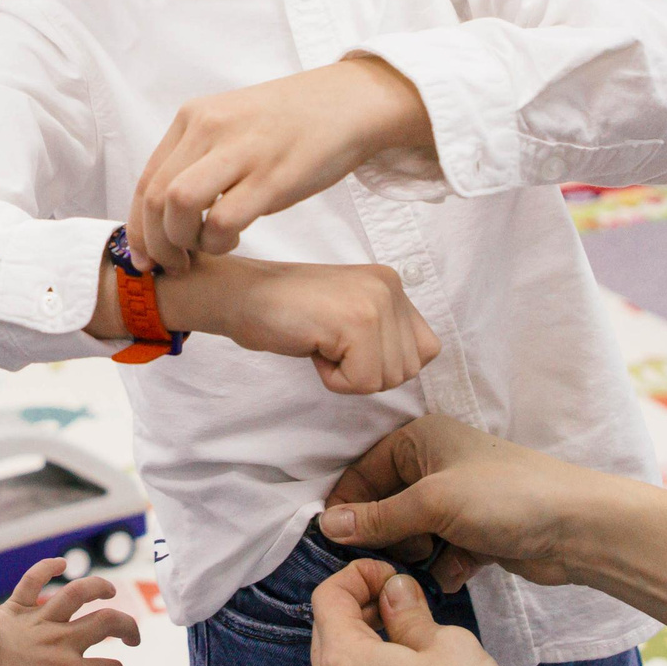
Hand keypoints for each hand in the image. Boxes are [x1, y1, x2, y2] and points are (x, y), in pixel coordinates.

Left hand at [0, 559, 139, 665]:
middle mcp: (60, 642)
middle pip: (108, 623)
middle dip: (128, 627)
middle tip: (131, 637)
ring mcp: (38, 621)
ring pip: (78, 593)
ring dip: (99, 588)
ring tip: (109, 591)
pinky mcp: (15, 608)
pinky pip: (34, 580)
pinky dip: (48, 567)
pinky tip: (61, 563)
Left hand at [127, 58, 431, 271]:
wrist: (349, 103)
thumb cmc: (292, 123)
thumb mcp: (232, 127)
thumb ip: (199, 159)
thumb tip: (168, 212)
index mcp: (193, 118)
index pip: (146, 180)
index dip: (139, 227)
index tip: (143, 256)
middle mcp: (209, 129)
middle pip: (156, 197)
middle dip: (156, 243)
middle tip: (173, 265)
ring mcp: (240, 151)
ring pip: (178, 205)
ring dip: (182, 242)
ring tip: (204, 250)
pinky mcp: (271, 176)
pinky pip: (222, 220)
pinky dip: (219, 241)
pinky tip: (234, 238)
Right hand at [162, 256, 440, 395]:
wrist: (240, 295)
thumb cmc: (285, 312)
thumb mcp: (348, 312)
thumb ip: (385, 330)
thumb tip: (416, 362)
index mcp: (391, 283)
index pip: (426, 349)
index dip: (385, 362)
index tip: (346, 344)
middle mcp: (390, 286)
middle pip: (409, 370)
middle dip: (367, 372)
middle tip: (328, 343)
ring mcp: (375, 301)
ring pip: (388, 379)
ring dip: (349, 375)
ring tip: (320, 342)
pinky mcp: (357, 321)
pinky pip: (362, 382)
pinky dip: (333, 379)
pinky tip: (313, 346)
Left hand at [310, 559, 520, 665]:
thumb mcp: (447, 644)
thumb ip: (410, 611)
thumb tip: (394, 592)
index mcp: (342, 658)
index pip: (327, 595)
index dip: (359, 575)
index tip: (395, 577)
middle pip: (327, 628)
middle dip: (360, 605)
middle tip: (404, 604)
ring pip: (337, 663)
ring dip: (365, 640)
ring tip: (411, 640)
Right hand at [320, 416, 605, 591]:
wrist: (579, 528)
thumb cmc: (505, 498)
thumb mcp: (432, 503)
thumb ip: (378, 517)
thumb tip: (326, 526)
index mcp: (420, 440)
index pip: (363, 473)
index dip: (350, 508)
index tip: (339, 545)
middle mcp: (434, 465)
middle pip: (385, 506)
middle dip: (388, 536)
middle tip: (404, 552)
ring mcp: (456, 500)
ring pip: (411, 534)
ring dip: (416, 555)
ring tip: (433, 561)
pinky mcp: (475, 533)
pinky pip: (439, 552)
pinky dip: (444, 566)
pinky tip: (459, 574)